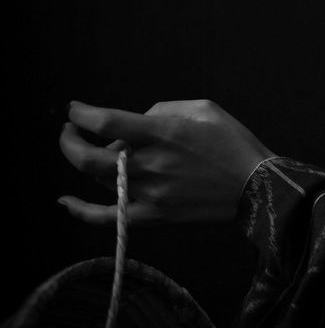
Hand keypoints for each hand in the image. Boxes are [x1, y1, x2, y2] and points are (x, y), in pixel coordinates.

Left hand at [58, 99, 275, 224]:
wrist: (257, 187)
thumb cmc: (234, 143)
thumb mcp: (206, 109)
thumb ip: (165, 109)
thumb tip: (138, 121)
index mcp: (165, 133)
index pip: (107, 122)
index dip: (83, 114)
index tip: (75, 109)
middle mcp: (152, 164)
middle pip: (90, 158)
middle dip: (70, 141)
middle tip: (69, 130)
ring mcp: (150, 194)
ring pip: (101, 180)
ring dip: (96, 164)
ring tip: (110, 154)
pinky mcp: (154, 216)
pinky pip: (108, 218)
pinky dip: (81, 212)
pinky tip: (64, 202)